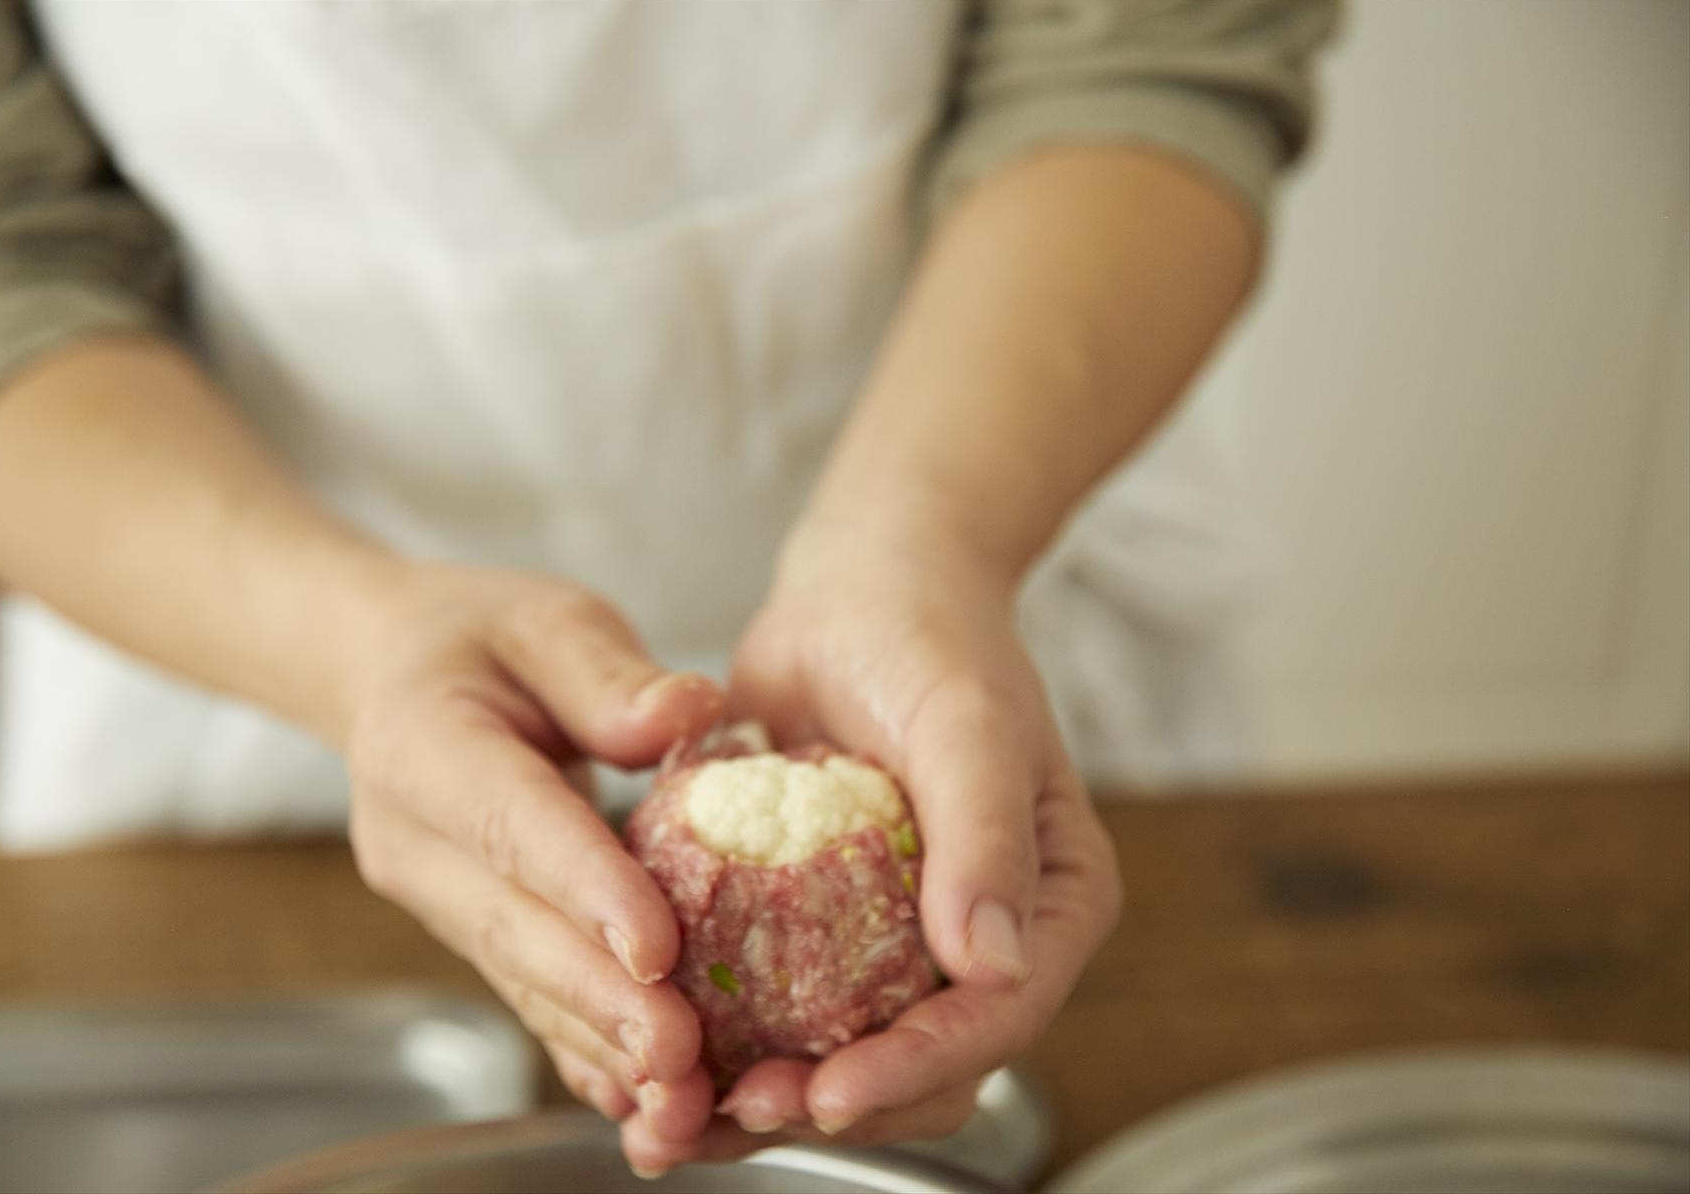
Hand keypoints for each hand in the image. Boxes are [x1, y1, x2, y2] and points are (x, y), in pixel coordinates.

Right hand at [340, 563, 725, 1148]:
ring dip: (597, 1040)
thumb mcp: (544, 619)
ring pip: (521, 978)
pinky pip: (528, 994)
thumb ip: (608, 672)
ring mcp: (434, 898)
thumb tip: (688, 715)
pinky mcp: (468, 930)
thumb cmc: (478, 638)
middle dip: (598, 996)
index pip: (511, 823)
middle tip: (678, 1055)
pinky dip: (582, 1046)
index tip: (654, 946)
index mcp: (423, 744)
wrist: (387, 676)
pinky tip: (638, 1098)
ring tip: (678, 1094)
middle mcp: (414, 840)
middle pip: (513, 927)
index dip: (583, 888)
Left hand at [617, 524, 1122, 1172]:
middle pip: (921, 1068)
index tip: (829, 1094)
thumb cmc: (931, 638)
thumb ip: (985, 839)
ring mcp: (898, 943)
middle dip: (833, 1105)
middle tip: (742, 1108)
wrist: (861, 590)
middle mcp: (981, 941)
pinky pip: (780, 1010)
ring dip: (765, 1101)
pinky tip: (660, 1064)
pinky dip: (723, 1045)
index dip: (916, 1071)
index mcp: (1049, 907)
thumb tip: (994, 967)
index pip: (996, 1019)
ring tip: (680, 1119)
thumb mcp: (966, 723)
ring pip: (844, 1057)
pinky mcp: (822, 932)